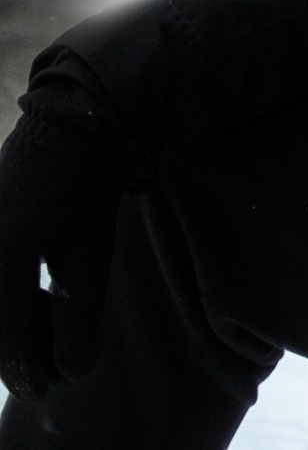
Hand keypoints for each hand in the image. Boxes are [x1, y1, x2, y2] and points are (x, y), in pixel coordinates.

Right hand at [0, 97, 129, 399]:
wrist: (69, 125)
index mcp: (5, 252)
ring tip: (46, 330)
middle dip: (12, 348)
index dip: (19, 367)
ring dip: (10, 323)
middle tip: (42, 371)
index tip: (42, 391)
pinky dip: (8, 299)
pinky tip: (35, 297)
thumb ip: (79, 312)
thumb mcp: (89, 252)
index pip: (2, 332)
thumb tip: (73, 373)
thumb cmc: (85, 186)